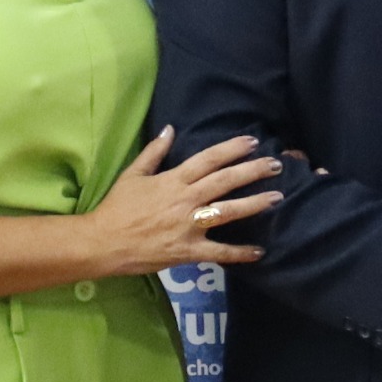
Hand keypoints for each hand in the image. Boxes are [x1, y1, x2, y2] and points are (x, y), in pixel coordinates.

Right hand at [87, 129, 281, 273]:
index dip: (232, 148)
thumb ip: (154, 151)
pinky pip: (218, 252)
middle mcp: (185, 199)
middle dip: (252, 170)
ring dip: (254, 204)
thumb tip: (170, 129)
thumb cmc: (117, 207)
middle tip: (276, 165)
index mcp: (173, 180)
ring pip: (228, 211)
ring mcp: (189, 225)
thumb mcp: (133, 174)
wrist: (104, 241)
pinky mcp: (188, 250)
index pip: (208, 159)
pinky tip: (259, 251)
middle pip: (225, 181)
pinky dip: (239, 253)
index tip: (252, 141)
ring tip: (277, 197)